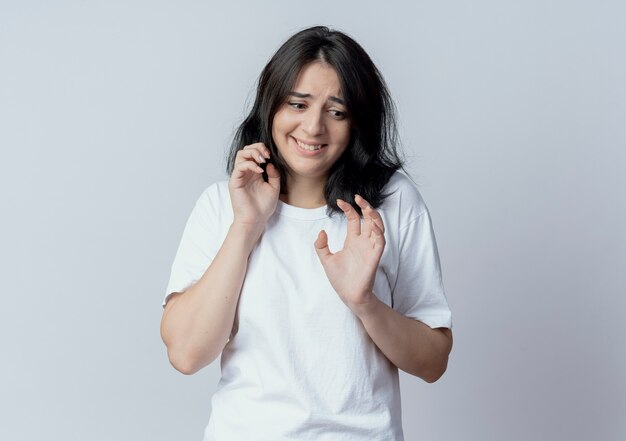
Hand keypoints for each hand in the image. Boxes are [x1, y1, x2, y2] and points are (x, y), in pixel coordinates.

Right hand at [228, 143, 280, 232]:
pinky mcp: (235, 182)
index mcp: (254, 172)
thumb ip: (274, 175)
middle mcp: (246, 172)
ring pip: (240, 155)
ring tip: (262, 160)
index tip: (271, 155)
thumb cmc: (263, 207)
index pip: (254, 153)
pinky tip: (260, 171)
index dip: (262, 149)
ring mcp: (239, 176)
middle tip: (267, 155)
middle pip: (246, 150)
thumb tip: (270, 163)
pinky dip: (250, 165)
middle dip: (257, 148)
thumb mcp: (274, 188)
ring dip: (252, 153)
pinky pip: (239, 167)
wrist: (256, 220)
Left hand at [314, 194, 385, 312]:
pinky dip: (378, 232)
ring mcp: (370, 248)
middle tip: (358, 197)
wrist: (348, 295)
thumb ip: (321, 246)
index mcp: (352, 240)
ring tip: (367, 207)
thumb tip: (321, 231)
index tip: (339, 201)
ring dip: (374, 216)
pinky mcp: (375, 256)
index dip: (348, 209)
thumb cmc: (340, 279)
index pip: (353, 219)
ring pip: (378, 226)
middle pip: (368, 219)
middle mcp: (363, 242)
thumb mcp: (326, 259)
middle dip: (365, 206)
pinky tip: (371, 225)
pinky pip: (380, 241)